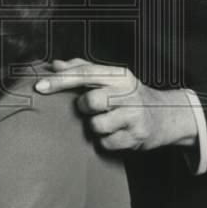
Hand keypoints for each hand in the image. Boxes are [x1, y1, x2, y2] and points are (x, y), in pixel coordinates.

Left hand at [35, 58, 197, 152]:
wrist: (167, 116)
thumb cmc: (130, 95)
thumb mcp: (112, 77)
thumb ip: (82, 69)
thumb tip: (55, 65)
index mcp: (119, 75)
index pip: (84, 74)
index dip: (59, 80)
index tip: (39, 86)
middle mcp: (128, 93)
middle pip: (89, 101)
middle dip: (83, 108)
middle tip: (92, 108)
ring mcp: (134, 115)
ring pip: (96, 125)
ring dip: (95, 126)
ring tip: (106, 121)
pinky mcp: (136, 137)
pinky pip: (106, 143)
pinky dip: (105, 141)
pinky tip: (115, 133)